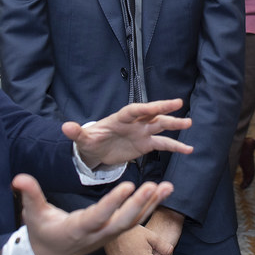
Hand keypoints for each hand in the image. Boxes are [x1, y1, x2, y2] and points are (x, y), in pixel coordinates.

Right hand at [14, 173, 173, 254]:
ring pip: (133, 221)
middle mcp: (97, 234)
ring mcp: (108, 235)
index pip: (98, 215)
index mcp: (77, 229)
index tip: (127, 186)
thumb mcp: (33, 214)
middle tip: (155, 185)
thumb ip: (30, 195)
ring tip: (167, 186)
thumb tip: (19, 178)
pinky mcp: (114, 233)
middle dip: (139, 204)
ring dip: (151, 204)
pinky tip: (162, 191)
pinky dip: (149, 206)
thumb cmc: (42, 232)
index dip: (113, 202)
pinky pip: (134, 220)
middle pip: (122, 221)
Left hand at [64, 98, 191, 169]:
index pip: (134, 110)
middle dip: (163, 109)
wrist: (96, 151)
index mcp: (120, 118)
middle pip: (151, 114)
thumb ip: (76, 133)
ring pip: (161, 127)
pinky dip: (176, 147)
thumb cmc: (89, 141)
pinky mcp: (146, 145)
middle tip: (178, 103)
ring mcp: (142, 133)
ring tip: (190, 123)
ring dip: (174, 125)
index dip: (145, 108)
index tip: (156, 106)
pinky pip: (163, 145)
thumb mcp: (82, 139)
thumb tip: (65, 127)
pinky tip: (188, 149)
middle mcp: (134, 122)